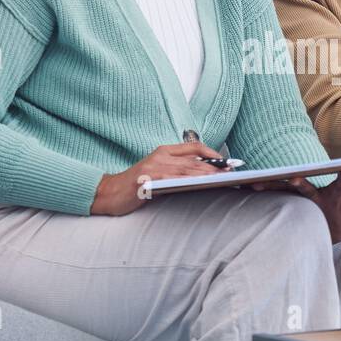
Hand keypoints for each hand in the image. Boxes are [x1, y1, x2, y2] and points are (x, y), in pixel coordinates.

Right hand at [91, 142, 222, 214]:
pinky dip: (188, 181)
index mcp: (163, 151)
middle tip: (232, 173)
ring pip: (186, 169)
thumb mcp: (157, 171)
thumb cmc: (135, 185)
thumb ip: (177, 169)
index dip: (213, 154)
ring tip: (222, 179)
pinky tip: (200, 186)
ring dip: (206, 174)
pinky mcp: (147, 179)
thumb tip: (204, 175)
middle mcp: (160, 155)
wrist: (109, 193)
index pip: (194, 147)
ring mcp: (153, 167)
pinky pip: (172, 179)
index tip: (227, 163)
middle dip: (215, 166)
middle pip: (194, 159)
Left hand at [257, 166, 340, 243]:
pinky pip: (273, 195)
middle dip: (300, 183)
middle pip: (307, 190)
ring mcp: (302, 202)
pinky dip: (261, 191)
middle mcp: (317, 199)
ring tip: (254, 184)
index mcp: (336, 195)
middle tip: (292, 177)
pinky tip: (245, 186)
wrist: (331, 233)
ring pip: (284, 193)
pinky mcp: (289, 203)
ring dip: (270, 188)